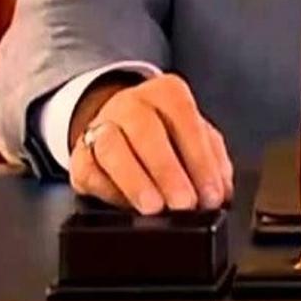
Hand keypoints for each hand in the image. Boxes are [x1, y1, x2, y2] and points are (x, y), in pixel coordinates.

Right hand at [68, 73, 233, 214]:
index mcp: (166, 93)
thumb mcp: (196, 137)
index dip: (199, 158)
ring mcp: (101, 126)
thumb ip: (213, 160)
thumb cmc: (166, 133)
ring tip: (154, 207)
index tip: (211, 193)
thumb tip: (220, 189)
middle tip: (184, 203)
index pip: (184, 118)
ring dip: (135, 181)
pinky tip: (126, 205)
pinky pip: (89, 172)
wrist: (122, 126)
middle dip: (167, 170)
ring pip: (112, 148)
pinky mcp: (80, 156)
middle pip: (146, 130)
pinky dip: (108, 191)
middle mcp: (131, 104)